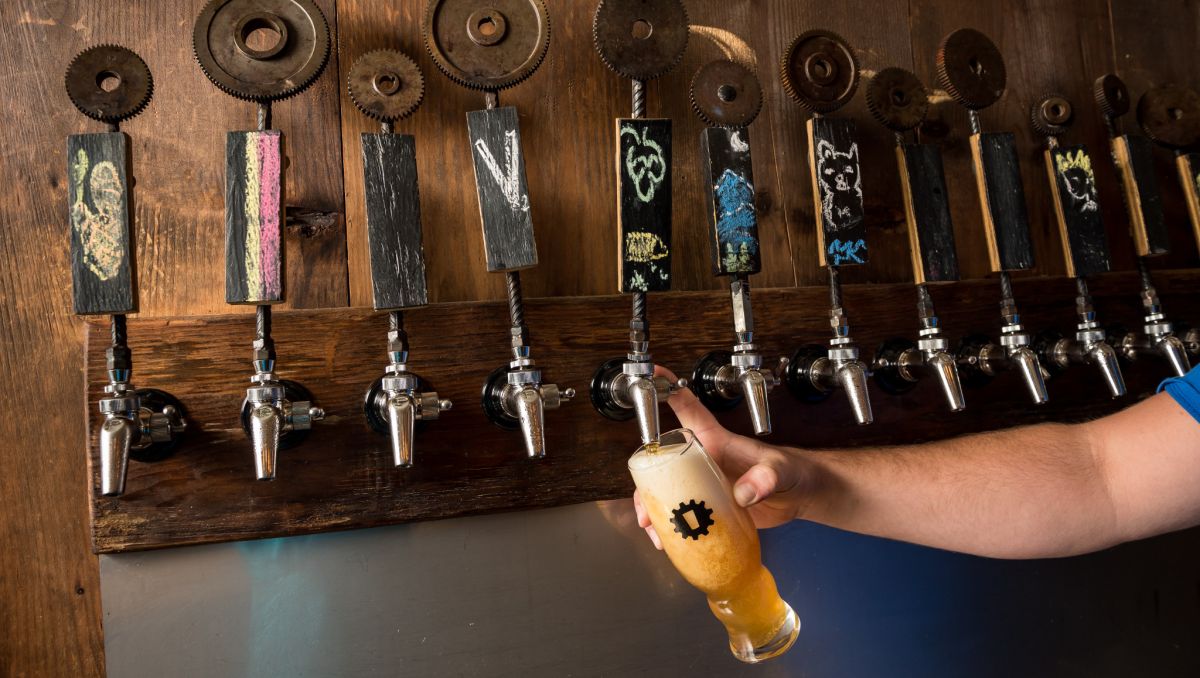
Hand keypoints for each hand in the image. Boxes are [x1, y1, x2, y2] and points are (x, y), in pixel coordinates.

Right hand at [633, 367, 810, 548]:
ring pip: (666, 492)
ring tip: (654, 532)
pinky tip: (668, 543)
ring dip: (654, 511)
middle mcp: (703, 461)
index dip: (668, 389)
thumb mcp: (781, 470)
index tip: (650, 376)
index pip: (687, 409)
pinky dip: (671, 530)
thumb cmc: (792, 472)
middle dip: (646, 484)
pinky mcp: (709, 508)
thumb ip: (766, 477)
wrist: (800, 497)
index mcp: (715, 441)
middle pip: (662, 462)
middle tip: (645, 508)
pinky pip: (682, 515)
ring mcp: (704, 485)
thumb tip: (744, 493)